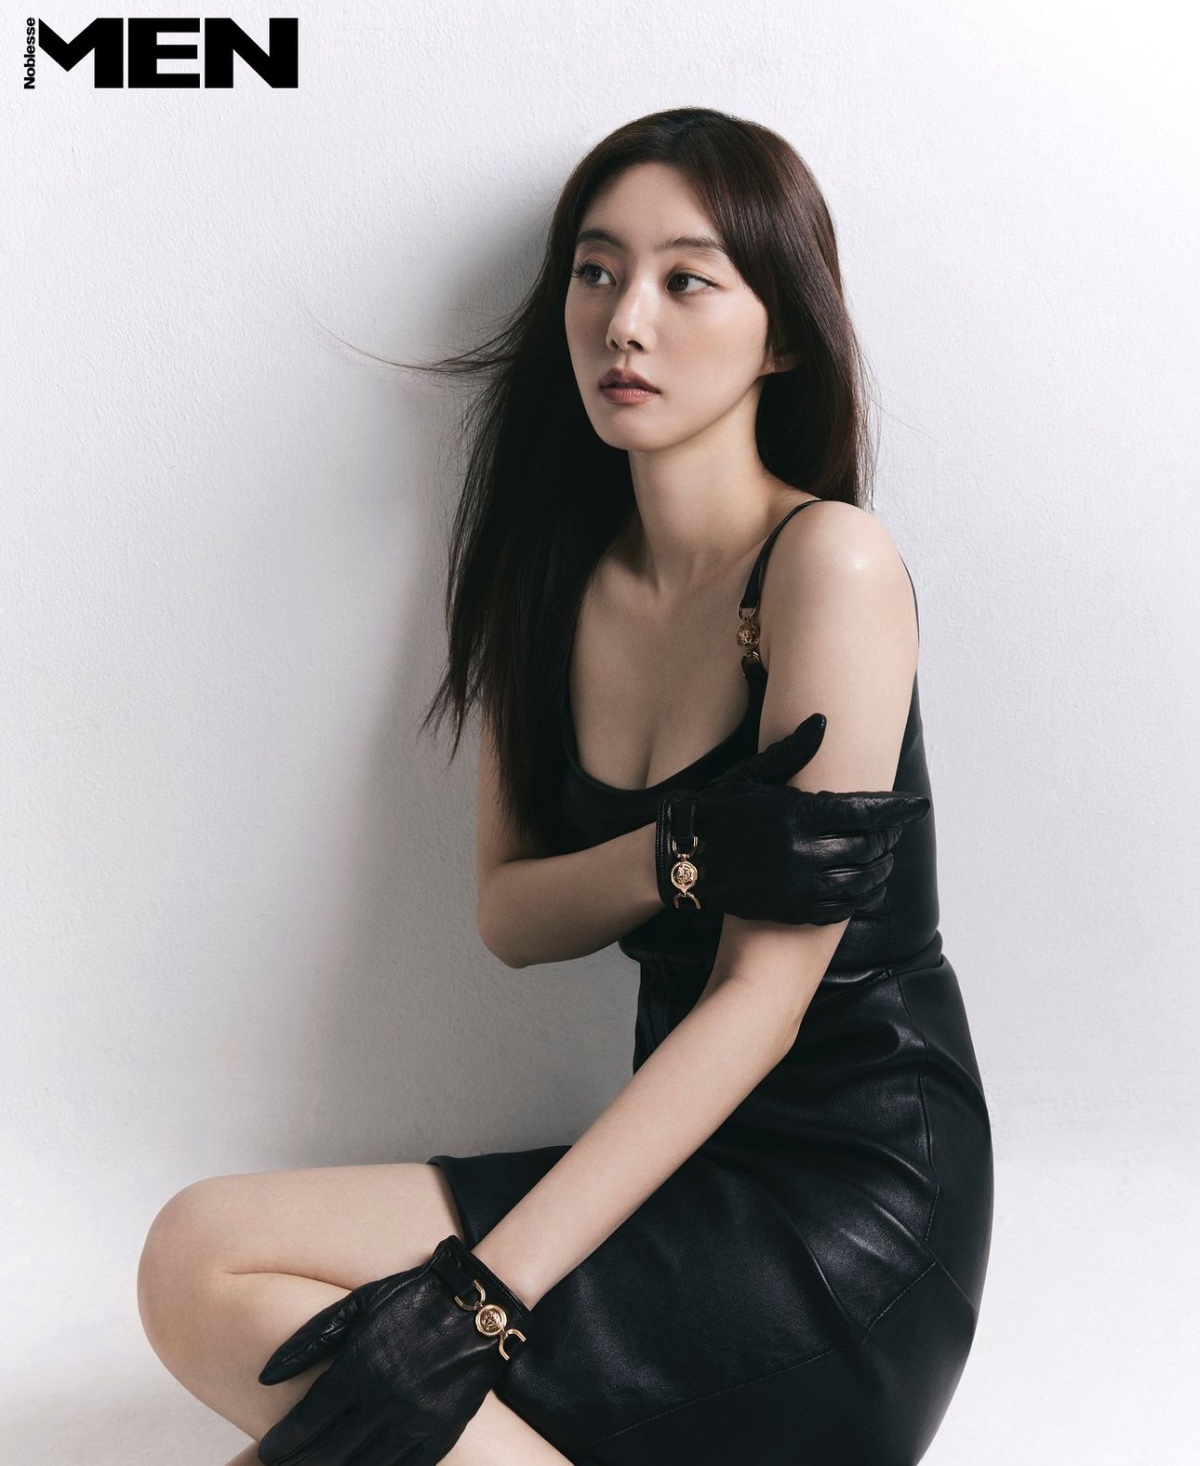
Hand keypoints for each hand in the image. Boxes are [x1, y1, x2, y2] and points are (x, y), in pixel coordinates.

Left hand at [256, 1235, 532, 1465]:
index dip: (282, 1442)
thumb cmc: (414, 1298)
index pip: (308, 1420)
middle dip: (300, 1462)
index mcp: (361, 1365)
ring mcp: (415, 1421)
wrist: (480, 1305)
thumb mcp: (359, 1304)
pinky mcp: (441, 1434)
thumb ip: (311, 1338)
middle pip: (329, 1450)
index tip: (266, 1452)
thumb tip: (266, 1374)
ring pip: (362, 1465)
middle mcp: (385, 1398)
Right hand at [654, 712, 929, 923]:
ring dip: (880, 868)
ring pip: (862, 879)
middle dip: (888, 838)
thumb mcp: (752, 775)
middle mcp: (804, 852)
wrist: (683, 857)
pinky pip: (842, 907)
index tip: (918, 805)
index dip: (898, 809)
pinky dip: (860, 896)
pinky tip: (864, 887)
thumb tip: (823, 720)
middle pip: (869, 846)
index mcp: (799, 814)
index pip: (866, 811)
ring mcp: (800, 885)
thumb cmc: (719, 810)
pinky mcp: (793, 909)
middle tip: (893, 830)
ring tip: (884, 858)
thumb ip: (793, 752)